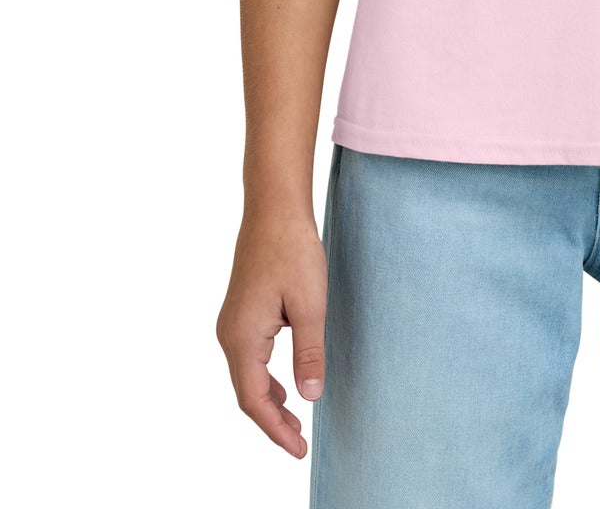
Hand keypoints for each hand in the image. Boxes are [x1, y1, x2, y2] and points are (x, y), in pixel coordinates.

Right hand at [215, 210, 328, 458]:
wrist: (274, 208)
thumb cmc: (293, 251)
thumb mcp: (310, 305)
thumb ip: (309, 353)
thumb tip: (309, 397)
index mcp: (243, 337)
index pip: (254, 400)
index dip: (275, 429)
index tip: (298, 450)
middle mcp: (229, 334)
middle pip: (246, 392)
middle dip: (272, 420)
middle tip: (299, 443)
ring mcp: (231, 322)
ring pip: (246, 375)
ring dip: (269, 400)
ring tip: (294, 421)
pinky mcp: (240, 312)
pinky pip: (248, 357)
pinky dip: (264, 378)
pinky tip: (283, 384)